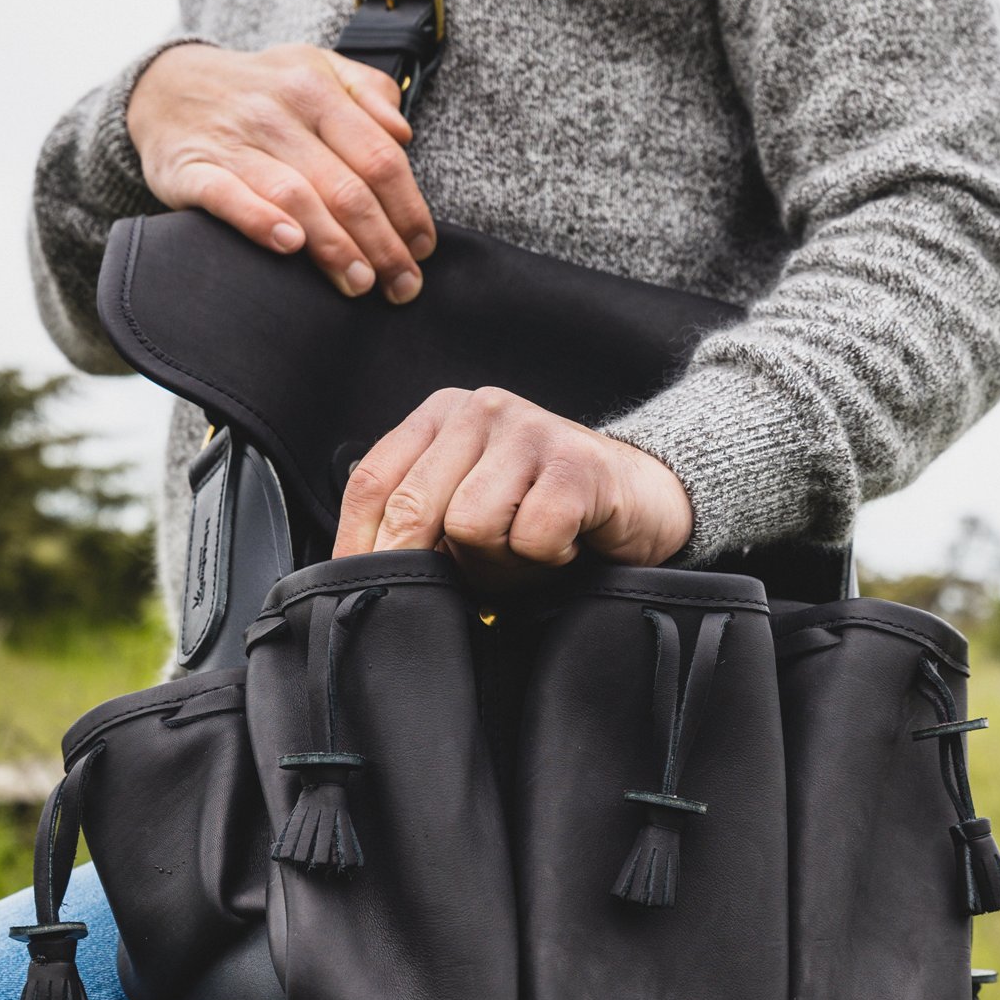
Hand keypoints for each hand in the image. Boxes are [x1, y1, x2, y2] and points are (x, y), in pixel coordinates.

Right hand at [126, 42, 435, 301]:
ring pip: (298, 197)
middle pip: (347, 187)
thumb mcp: (316, 68)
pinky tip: (289, 247)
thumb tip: (404, 133)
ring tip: (360, 284)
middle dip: (383, 244)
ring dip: (335, 247)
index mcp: (317, 89)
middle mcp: (278, 112)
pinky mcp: (193, 169)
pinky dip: (260, 221)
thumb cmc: (259, 91)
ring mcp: (234, 141)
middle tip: (402, 286)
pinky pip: (230, 197)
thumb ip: (367, 92)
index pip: (380, 158)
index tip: (423, 249)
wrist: (165, 86)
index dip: (409, 209)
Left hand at [332, 386, 693, 582]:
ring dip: (500, 560)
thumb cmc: (548, 513)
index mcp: (440, 416)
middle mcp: (479, 409)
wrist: (643, 498)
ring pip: (470, 524)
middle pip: (414, 506)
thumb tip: (363, 576)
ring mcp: (529, 429)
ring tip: (529, 549)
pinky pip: (532, 534)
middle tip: (470, 580)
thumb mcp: (470, 511)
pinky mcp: (576, 461)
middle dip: (428, 563)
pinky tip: (567, 542)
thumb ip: (421, 526)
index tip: (357, 590)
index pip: (373, 482)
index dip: (358, 545)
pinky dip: (548, 556)